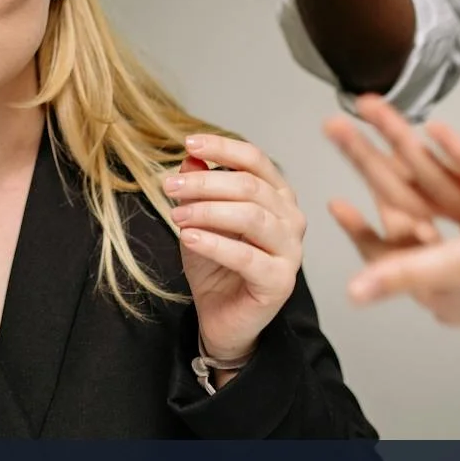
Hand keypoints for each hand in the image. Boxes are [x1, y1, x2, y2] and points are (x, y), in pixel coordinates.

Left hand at [164, 134, 305, 366]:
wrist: (220, 317)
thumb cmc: (216, 267)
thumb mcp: (200, 220)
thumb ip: (199, 189)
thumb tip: (190, 157)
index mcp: (277, 196)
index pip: (255, 160)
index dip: (222, 148)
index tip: (189, 143)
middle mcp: (291, 219)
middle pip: (250, 186)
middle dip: (204, 183)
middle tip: (168, 186)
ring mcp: (291, 251)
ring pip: (252, 217)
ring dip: (208, 211)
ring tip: (177, 215)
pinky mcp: (280, 282)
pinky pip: (247, 256)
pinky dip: (215, 243)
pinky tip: (189, 237)